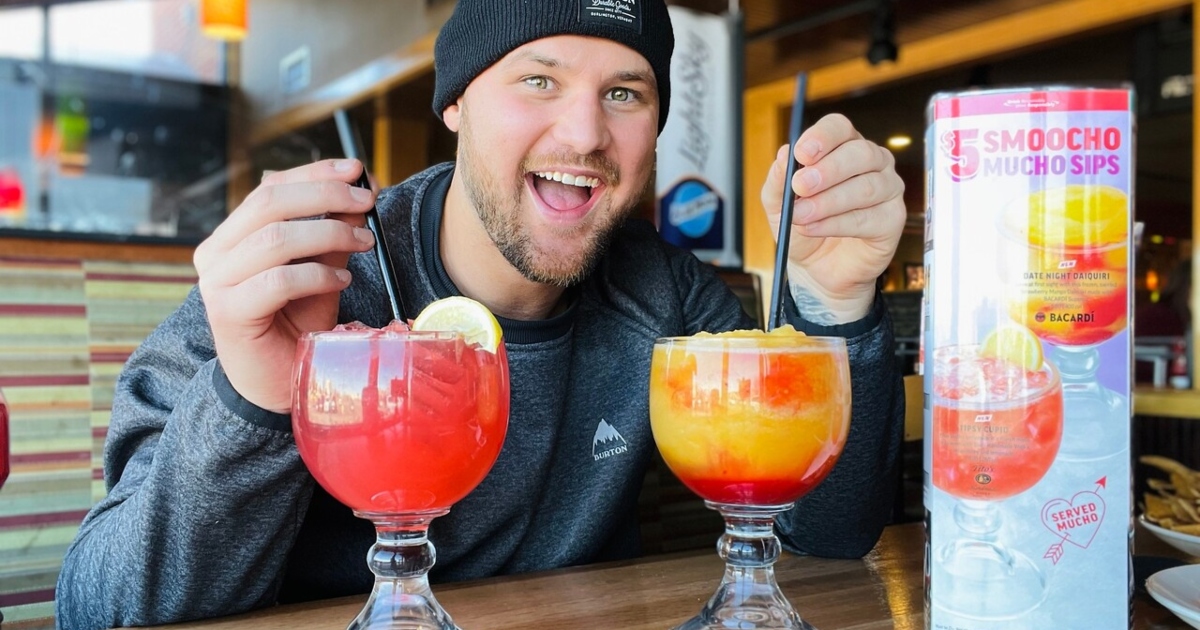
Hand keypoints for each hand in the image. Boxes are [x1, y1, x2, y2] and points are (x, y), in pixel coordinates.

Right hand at [194, 159, 377, 412]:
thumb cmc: (297, 324)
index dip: (315, 173)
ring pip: (275, 239)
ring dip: (329, 235)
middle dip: (326, 196)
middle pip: (270, 203)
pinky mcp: (228, 312)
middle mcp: (216, 253)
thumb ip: (333, 235)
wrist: (277, 383)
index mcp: (232, 235)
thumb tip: (360, 196)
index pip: (271, 188)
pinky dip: (317, 276)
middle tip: (368, 202)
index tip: (357, 170)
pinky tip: (340, 283)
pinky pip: (278, 280)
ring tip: (363, 245)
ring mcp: (216, 283)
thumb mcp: (322, 270)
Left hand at [761, 113, 905, 323]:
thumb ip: (778, 181)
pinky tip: (815, 229)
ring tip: (800, 216)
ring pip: (866, 186)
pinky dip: (838, 224)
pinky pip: (870, 217)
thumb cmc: (802, 226)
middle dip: (827, 170)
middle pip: (859, 152)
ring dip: (829, 202)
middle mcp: (871, 162)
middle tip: (800, 186)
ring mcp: (887, 189)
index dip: (822, 137)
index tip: (801, 153)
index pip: (839, 128)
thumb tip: (783, 155)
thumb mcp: (778, 204)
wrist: (816, 268)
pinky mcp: (893, 219)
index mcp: (842, 147)